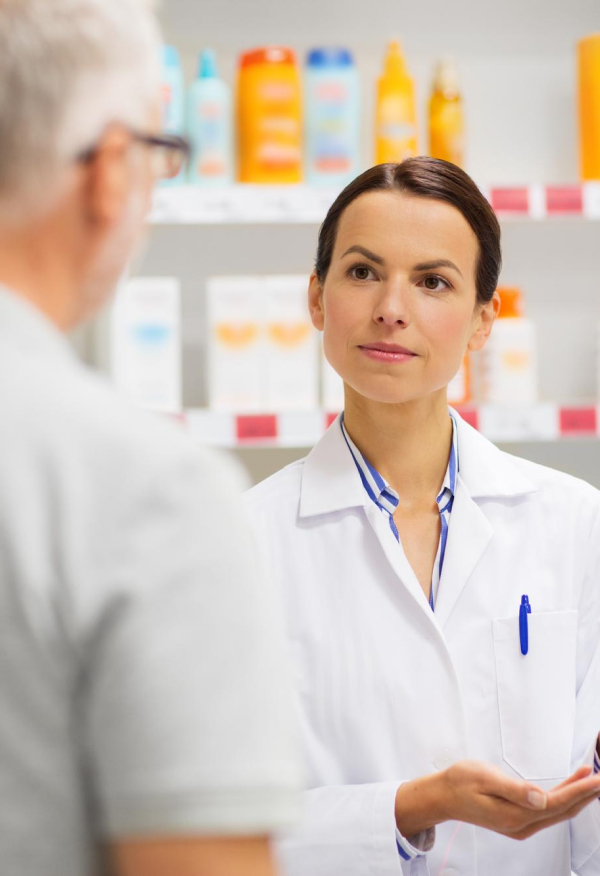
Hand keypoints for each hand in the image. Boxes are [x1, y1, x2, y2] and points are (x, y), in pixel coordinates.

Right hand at [395, 760, 599, 841]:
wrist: (443, 796)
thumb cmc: (460, 781)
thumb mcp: (483, 777)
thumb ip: (514, 789)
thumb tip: (541, 798)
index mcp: (514, 815)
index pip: (556, 803)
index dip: (579, 791)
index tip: (597, 779)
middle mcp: (521, 825)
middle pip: (562, 811)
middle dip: (586, 795)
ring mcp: (520, 826)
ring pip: (557, 812)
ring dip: (577, 796)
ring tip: (594, 778)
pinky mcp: (518, 821)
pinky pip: (548, 811)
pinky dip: (563, 797)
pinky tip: (571, 785)